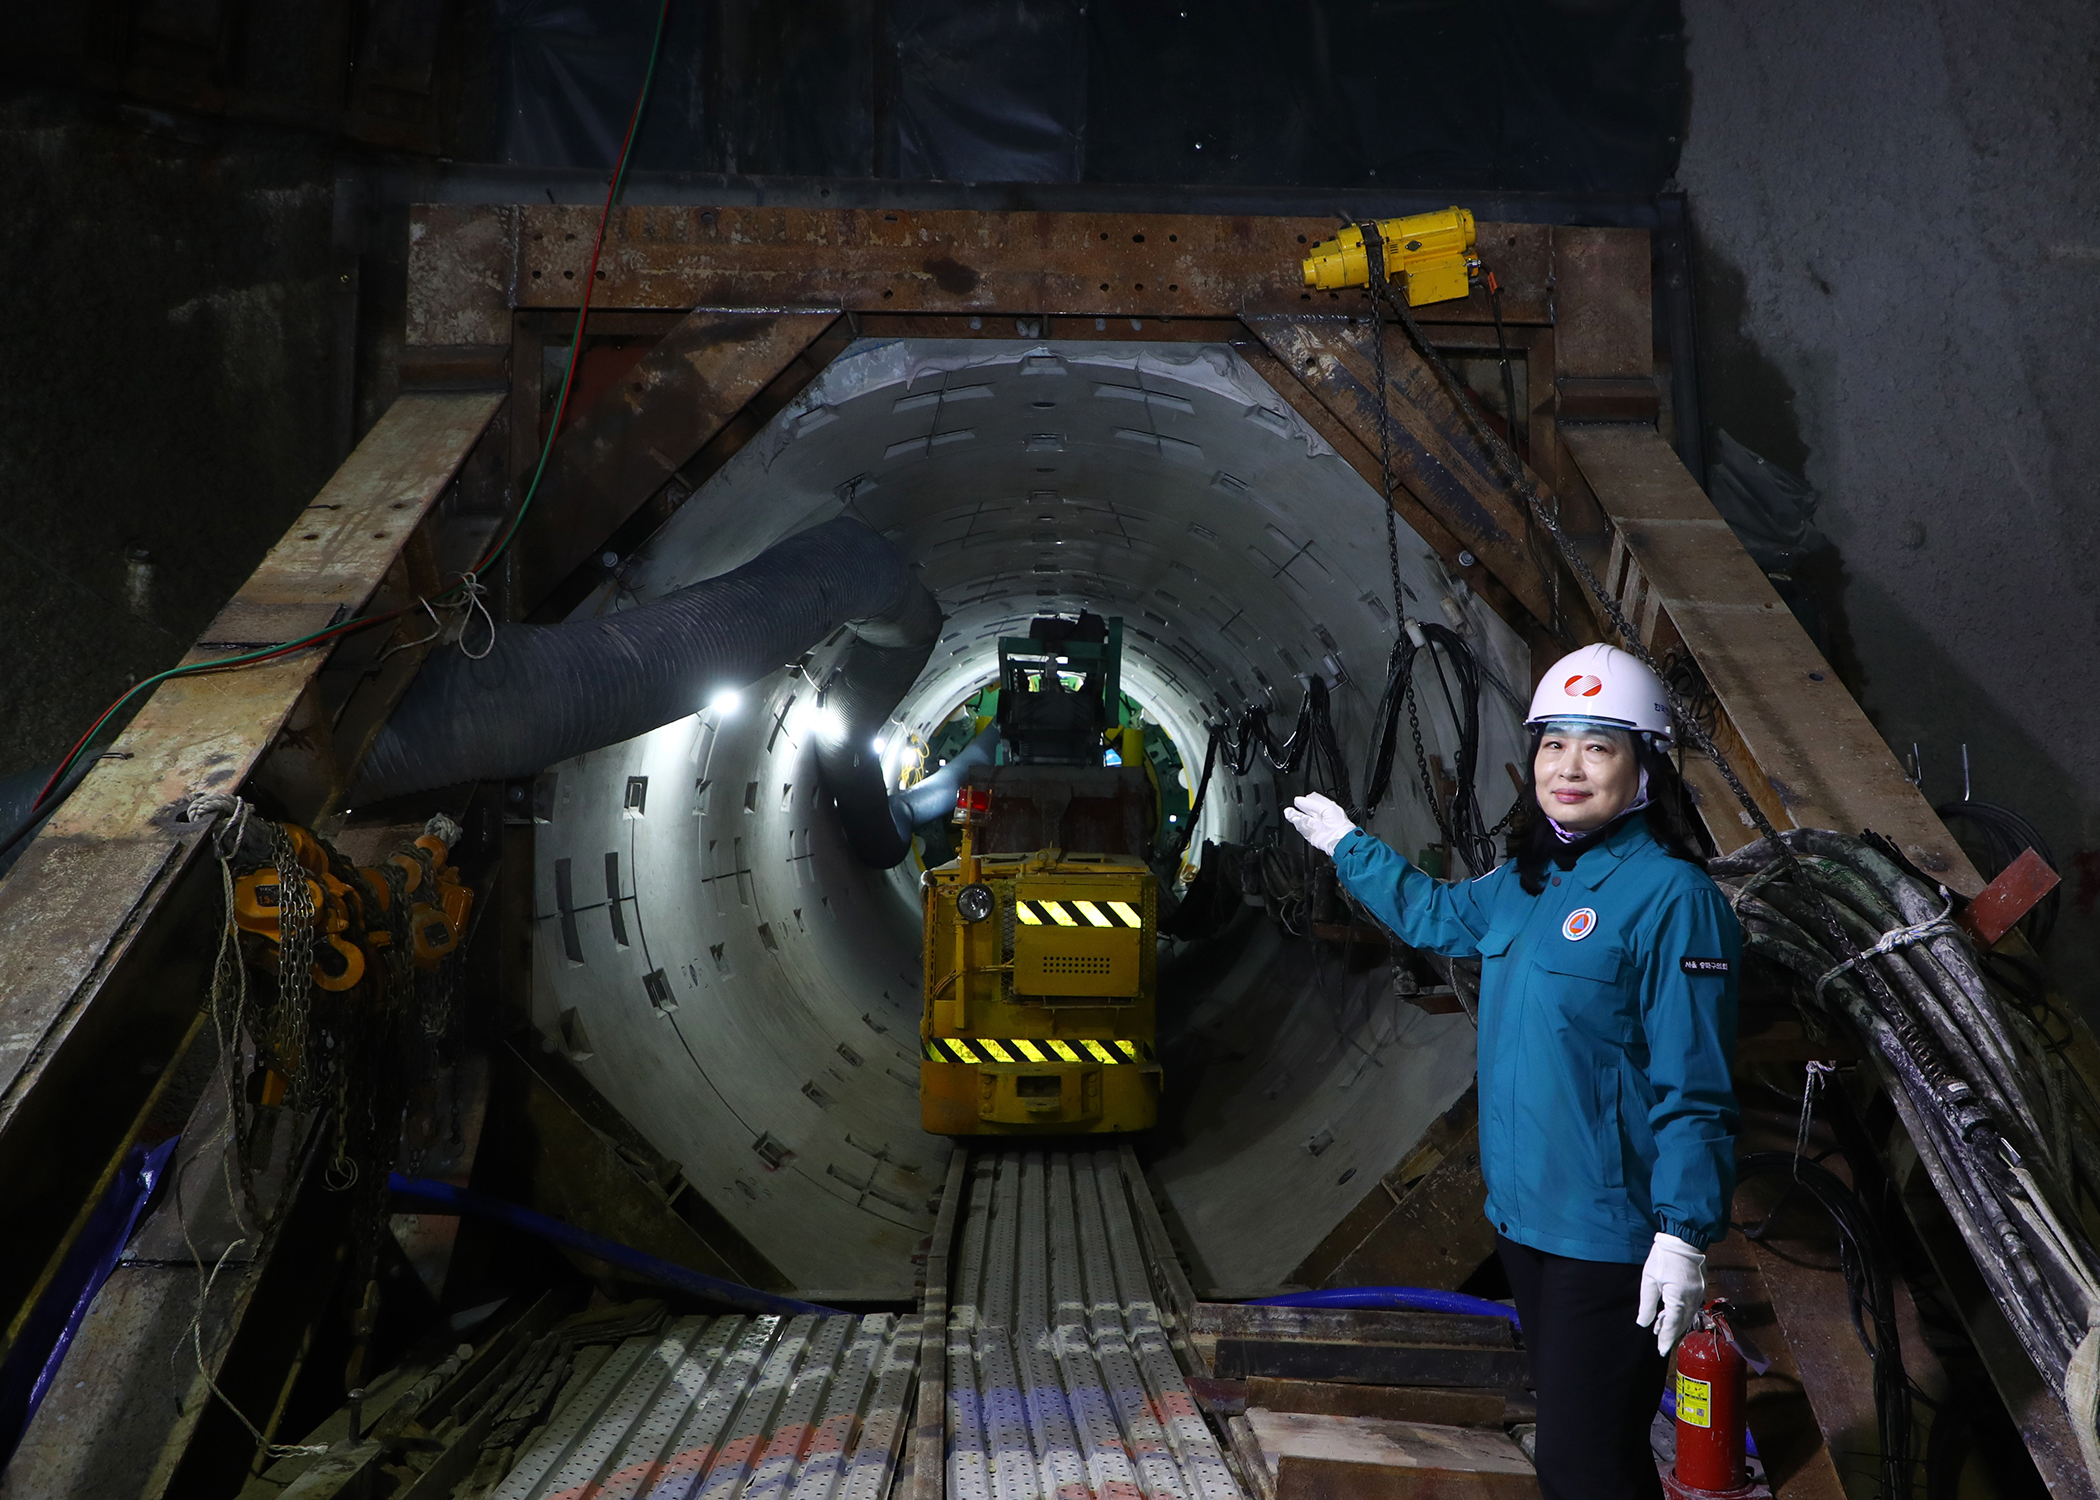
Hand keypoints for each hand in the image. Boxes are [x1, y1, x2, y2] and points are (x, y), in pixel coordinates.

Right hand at [1284, 793, 1355, 856]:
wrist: (1341, 840)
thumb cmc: (1340, 824)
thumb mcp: (1327, 807)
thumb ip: (1312, 803)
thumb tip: (1299, 800)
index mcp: (1328, 809)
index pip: (1315, 802)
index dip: (1307, 799)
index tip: (1300, 798)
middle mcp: (1321, 818)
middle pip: (1307, 810)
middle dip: (1299, 807)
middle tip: (1293, 804)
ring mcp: (1316, 827)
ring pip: (1302, 820)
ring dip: (1294, 815)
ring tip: (1288, 812)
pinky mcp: (1312, 836)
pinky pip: (1302, 829)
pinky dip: (1298, 824)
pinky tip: (1295, 819)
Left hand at [1635, 1232, 1706, 1355]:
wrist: (1683, 1239)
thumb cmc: (1664, 1257)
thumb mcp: (1650, 1280)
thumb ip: (1647, 1304)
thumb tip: (1643, 1323)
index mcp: (1679, 1299)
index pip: (1672, 1325)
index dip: (1666, 1338)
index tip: (1661, 1350)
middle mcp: (1692, 1300)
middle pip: (1682, 1323)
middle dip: (1671, 1334)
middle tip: (1661, 1343)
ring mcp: (1698, 1294)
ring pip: (1688, 1316)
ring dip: (1676, 1324)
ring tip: (1661, 1328)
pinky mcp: (1700, 1288)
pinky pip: (1692, 1307)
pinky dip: (1682, 1314)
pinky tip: (1671, 1313)